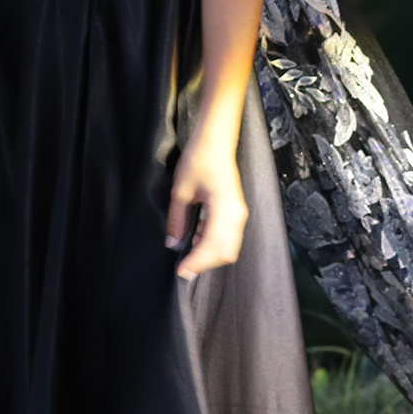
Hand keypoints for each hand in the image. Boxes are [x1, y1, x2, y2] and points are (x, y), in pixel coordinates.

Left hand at [166, 141, 246, 279]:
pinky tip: (196, 239)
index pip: (212, 246)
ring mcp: (239, 213)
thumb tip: (173, 244)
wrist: (215, 142)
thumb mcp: (180, 192)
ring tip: (189, 254)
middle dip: (205, 263)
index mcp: (223, 209)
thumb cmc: (198, 160)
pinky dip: (214, 244)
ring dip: (210, 255)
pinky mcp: (236, 211)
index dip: (197, 263)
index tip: (181, 272)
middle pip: (226, 253)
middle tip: (184, 267)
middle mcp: (236, 215)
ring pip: (229, 247)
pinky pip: (228, 236)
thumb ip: (177, 220)